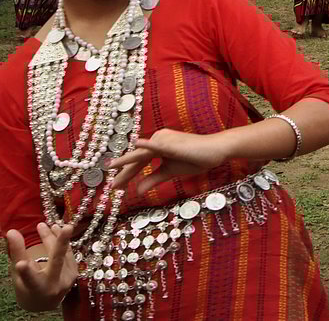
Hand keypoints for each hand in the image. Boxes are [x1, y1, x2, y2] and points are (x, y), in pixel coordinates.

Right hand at [5, 222, 76, 311]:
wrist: (45, 303)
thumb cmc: (27, 289)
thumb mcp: (17, 276)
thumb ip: (16, 253)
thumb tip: (11, 231)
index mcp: (36, 289)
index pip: (30, 280)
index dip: (26, 272)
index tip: (20, 264)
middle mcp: (54, 285)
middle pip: (57, 262)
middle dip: (61, 244)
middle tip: (66, 227)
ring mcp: (67, 279)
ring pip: (62, 252)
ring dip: (55, 236)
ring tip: (42, 225)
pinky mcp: (75, 273)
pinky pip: (68, 253)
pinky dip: (62, 241)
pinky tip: (56, 229)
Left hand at [109, 129, 231, 194]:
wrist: (216, 151)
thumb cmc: (196, 158)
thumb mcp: (171, 171)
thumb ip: (154, 179)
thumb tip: (138, 191)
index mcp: (158, 144)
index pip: (139, 162)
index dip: (128, 174)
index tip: (116, 187)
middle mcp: (158, 139)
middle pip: (137, 159)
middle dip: (125, 173)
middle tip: (112, 188)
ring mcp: (165, 140)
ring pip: (143, 155)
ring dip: (128, 164)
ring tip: (113, 172)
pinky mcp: (173, 144)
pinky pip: (158, 146)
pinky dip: (147, 145)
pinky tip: (137, 144)